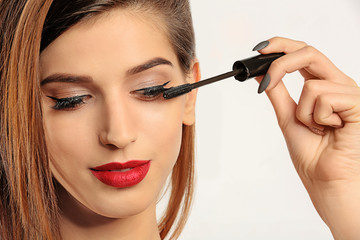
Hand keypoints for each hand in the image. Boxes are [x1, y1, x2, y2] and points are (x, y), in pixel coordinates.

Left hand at [255, 37, 359, 239]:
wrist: (328, 182)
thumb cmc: (314, 156)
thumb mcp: (288, 117)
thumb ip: (278, 92)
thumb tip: (262, 73)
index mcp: (324, 88)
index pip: (304, 57)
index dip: (282, 46)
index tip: (260, 49)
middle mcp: (338, 86)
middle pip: (310, 53)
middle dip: (282, 58)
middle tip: (265, 70)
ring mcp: (350, 93)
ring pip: (311, 83)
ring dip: (304, 112)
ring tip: (318, 130)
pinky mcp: (357, 102)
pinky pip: (322, 96)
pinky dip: (316, 117)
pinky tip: (331, 131)